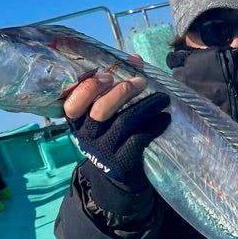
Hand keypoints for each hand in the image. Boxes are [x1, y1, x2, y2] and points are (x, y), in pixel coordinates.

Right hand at [63, 56, 168, 190]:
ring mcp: (103, 151)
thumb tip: (135, 59)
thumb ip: (116, 86)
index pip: (72, 105)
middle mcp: (87, 137)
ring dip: (146, 106)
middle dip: (122, 92)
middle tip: (141, 82)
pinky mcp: (121, 162)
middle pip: (101, 110)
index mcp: (78, 123)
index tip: (107, 75)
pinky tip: (164, 119)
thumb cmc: (112, 137)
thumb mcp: (107, 116)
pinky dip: (154, 126)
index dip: (88, 89)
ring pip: (124, 122)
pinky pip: (139, 139)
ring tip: (162, 98)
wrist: (118, 179)